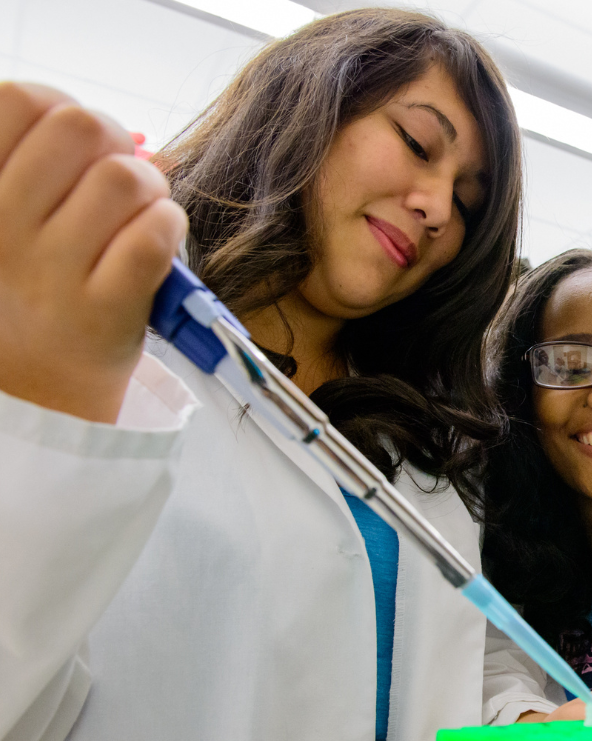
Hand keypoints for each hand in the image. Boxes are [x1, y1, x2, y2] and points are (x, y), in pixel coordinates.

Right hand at [0, 82, 186, 422]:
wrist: (40, 384)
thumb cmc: (38, 283)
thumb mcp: (14, 215)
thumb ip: (49, 162)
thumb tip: (133, 136)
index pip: (22, 100)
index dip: (64, 109)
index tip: (76, 151)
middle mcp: (2, 227)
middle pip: (83, 126)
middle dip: (118, 146)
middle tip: (119, 186)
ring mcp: (50, 271)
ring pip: (126, 177)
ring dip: (152, 190)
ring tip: (140, 220)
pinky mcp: (102, 310)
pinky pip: (153, 234)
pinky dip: (170, 228)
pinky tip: (158, 245)